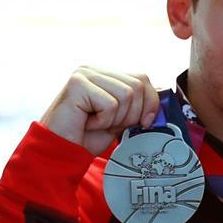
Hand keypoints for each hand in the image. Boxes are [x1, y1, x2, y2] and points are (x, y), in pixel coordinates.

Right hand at [40, 67, 160, 155]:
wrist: (61, 153)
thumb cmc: (86, 138)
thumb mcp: (120, 119)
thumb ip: (137, 104)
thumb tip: (162, 96)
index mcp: (104, 74)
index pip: (142, 79)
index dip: (149, 103)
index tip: (144, 123)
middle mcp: (93, 69)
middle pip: (138, 85)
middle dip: (131, 114)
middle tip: (109, 125)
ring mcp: (84, 74)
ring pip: (127, 94)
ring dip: (115, 119)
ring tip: (96, 123)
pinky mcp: (77, 84)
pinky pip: (110, 104)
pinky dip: (103, 121)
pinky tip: (87, 123)